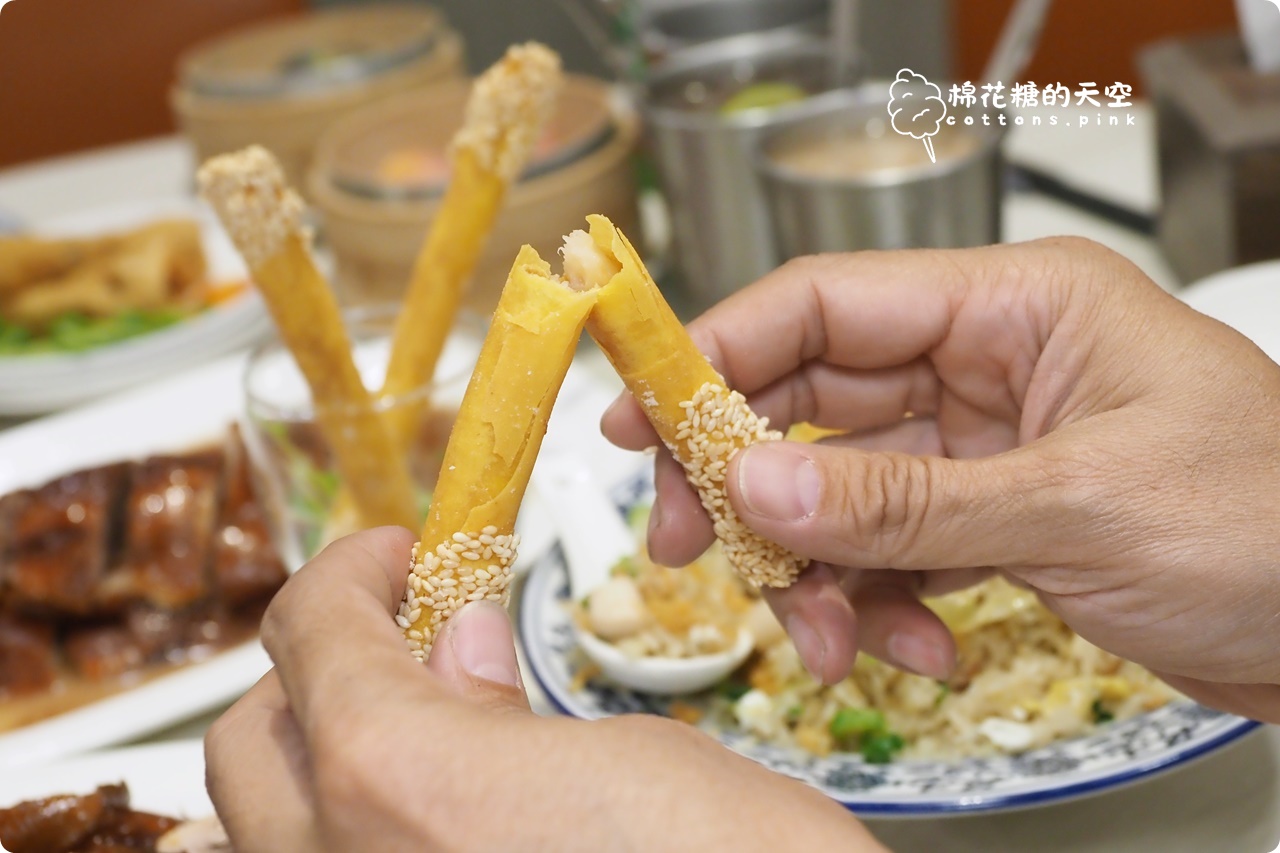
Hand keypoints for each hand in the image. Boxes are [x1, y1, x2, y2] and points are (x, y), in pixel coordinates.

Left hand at [205, 528, 879, 851]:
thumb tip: (454, 653)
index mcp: (393, 773)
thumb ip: (506, 708)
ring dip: (318, 761)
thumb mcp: (630, 755)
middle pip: (249, 740)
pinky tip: (440, 817)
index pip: (310, 629)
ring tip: (412, 727)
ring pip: (266, 829)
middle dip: (315, 667)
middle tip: (403, 635)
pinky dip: (354, 832)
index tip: (399, 555)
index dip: (351, 569)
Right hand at [602, 239, 1279, 721]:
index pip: (827, 303)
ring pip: (841, 494)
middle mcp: (987, 364)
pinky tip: (914, 652)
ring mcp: (983, 446)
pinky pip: (890, 552)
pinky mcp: (990, 517)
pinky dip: (880, 607)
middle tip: (686, 546)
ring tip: (825, 640)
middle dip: (747, 484)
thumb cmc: (1275, 522)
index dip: (720, 352)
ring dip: (816, 572)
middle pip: (813, 403)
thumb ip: (901, 503)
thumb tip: (753, 487)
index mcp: (1014, 306)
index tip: (644, 413)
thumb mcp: (1072, 507)